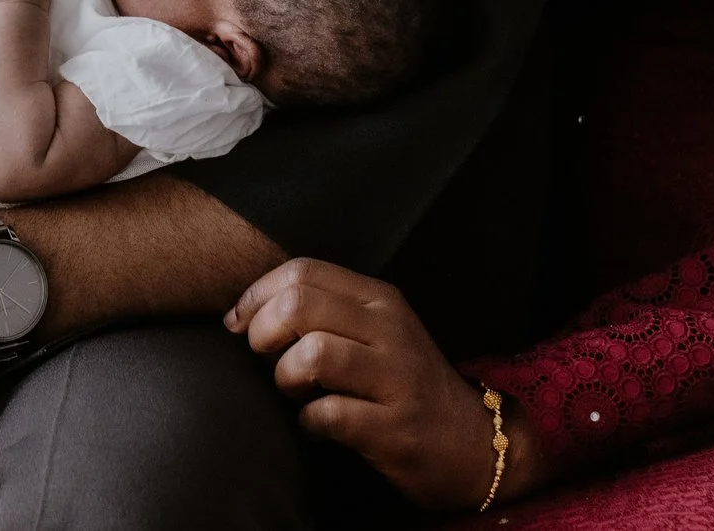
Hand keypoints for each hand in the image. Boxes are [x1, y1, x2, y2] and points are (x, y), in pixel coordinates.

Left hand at [227, 259, 545, 511]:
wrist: (472, 443)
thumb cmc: (404, 382)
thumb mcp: (375, 330)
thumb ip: (323, 310)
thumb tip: (245, 313)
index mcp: (379, 299)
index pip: (302, 271)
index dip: (257, 296)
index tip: (241, 325)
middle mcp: (389, 330)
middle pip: (299, 305)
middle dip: (263, 333)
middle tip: (266, 359)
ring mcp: (395, 379)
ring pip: (312, 354)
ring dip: (286, 377)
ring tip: (296, 391)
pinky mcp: (394, 428)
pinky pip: (328, 414)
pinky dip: (308, 422)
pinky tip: (316, 424)